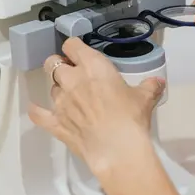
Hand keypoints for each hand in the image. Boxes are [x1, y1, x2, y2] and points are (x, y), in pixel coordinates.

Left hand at [28, 37, 165, 174]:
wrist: (118, 149)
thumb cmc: (131, 117)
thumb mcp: (145, 98)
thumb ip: (149, 86)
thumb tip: (157, 82)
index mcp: (92, 66)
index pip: (72, 45)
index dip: (73, 48)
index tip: (79, 53)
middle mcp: (71, 79)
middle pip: (53, 63)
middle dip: (60, 66)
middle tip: (72, 74)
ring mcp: (60, 101)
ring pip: (51, 87)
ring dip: (58, 89)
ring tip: (70, 97)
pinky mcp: (55, 122)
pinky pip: (38, 113)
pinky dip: (37, 111)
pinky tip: (37, 109)